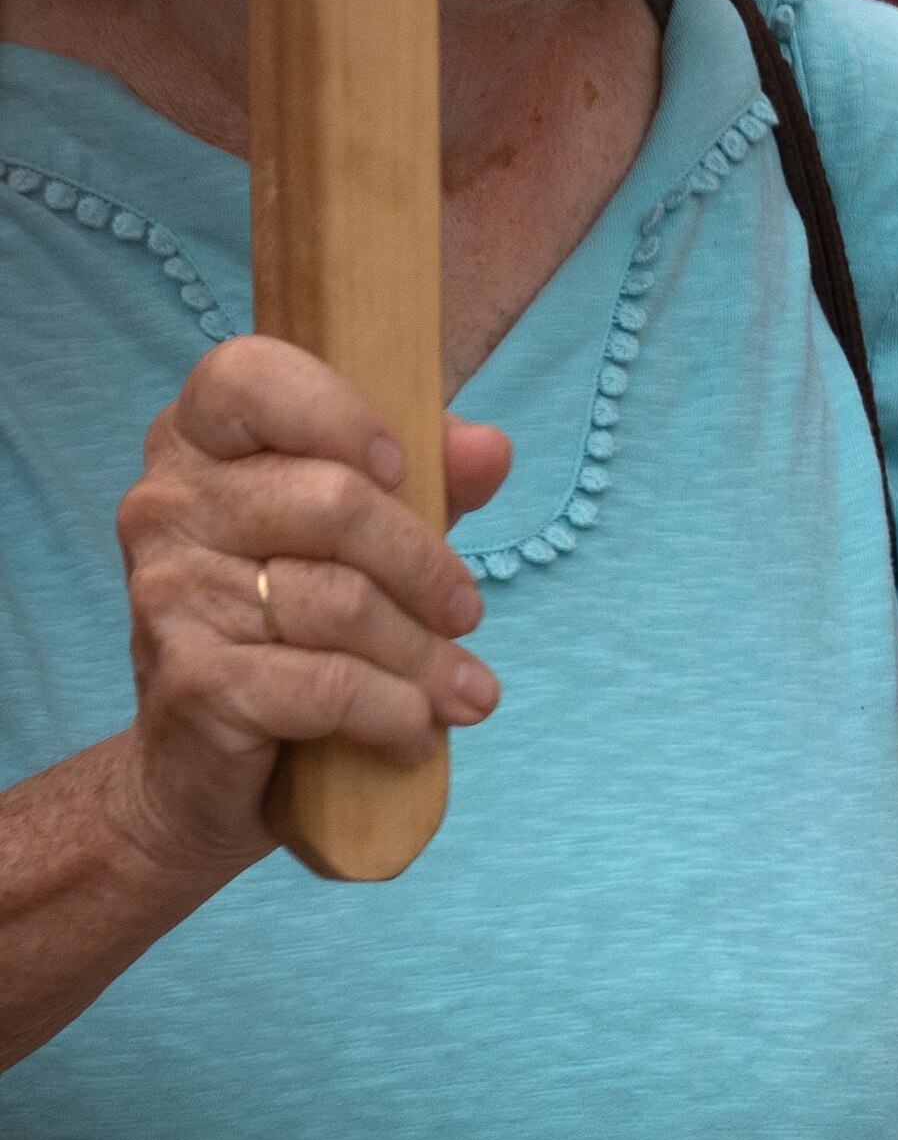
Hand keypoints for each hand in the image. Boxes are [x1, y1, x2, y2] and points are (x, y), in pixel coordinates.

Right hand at [104, 336, 507, 878]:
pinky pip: (327, 684)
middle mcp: (165, 506)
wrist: (207, 763)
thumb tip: (489, 447)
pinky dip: (395, 712)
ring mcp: (168, 593)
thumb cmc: (296, 625)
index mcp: (199, 443)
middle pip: (333, 502)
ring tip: (462, 691)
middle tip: (467, 613)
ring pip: (340, 601)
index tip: (403, 470)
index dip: (338, 412)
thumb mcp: (370, 540)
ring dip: (427, 656)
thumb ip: (428, 483)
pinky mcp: (191, 681)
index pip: (247, 376)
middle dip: (427, 567)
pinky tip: (414, 732)